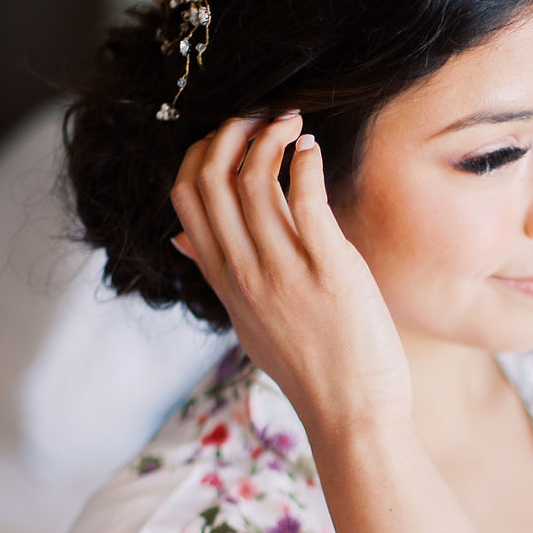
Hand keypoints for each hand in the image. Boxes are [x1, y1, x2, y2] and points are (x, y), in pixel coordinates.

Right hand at [169, 114, 411, 433]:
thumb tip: (180, 242)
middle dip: (231, 133)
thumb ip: (218, 277)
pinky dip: (304, 160)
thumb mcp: (248, 324)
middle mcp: (245, 273)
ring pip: (254, 180)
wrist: (352, 415)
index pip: (186, 198)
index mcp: (224, 282)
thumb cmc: (312, 369)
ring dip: (269, 136)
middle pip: (212, 180)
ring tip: (291, 123)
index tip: (228, 138)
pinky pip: (305, 197)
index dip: (200, 154)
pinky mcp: (329, 269)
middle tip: (260, 117)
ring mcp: (284, 271)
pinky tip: (311, 149)